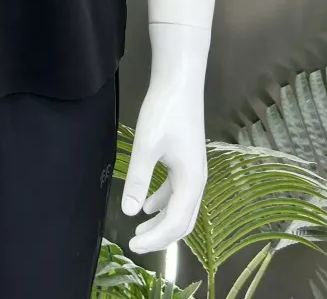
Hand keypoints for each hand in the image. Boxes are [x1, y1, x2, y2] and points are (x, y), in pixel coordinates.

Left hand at [120, 27, 208, 253]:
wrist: (180, 81)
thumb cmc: (164, 112)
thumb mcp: (147, 146)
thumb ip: (140, 179)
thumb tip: (129, 212)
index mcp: (191, 181)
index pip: (174, 223)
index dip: (154, 238)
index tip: (131, 244)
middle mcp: (197, 180)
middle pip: (182, 221)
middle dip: (161, 236)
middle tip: (136, 242)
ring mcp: (194, 170)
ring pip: (181, 208)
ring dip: (162, 221)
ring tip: (140, 229)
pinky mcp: (186, 159)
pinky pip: (177, 191)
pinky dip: (164, 202)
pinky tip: (148, 204)